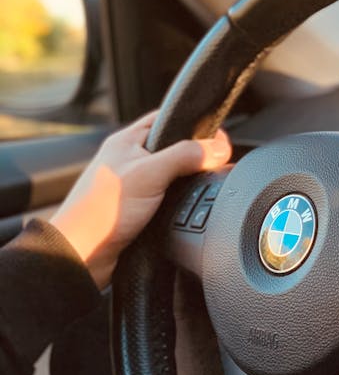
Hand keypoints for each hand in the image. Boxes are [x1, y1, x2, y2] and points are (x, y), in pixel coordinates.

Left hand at [51, 112, 230, 289]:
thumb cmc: (102, 210)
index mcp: (127, 141)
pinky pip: (168, 199)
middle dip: (194, 157)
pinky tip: (187, 209)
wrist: (83, 254)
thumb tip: (219, 148)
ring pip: (172, 176)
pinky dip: (180, 203)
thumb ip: (185, 156)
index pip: (167, 120)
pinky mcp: (138, 210)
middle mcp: (130, 161)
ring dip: (187, 183)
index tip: (219, 139)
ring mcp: (134, 186)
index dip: (194, 125)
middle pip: (173, 149)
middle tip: (215, 164)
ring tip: (202, 188)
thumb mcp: (150, 173)